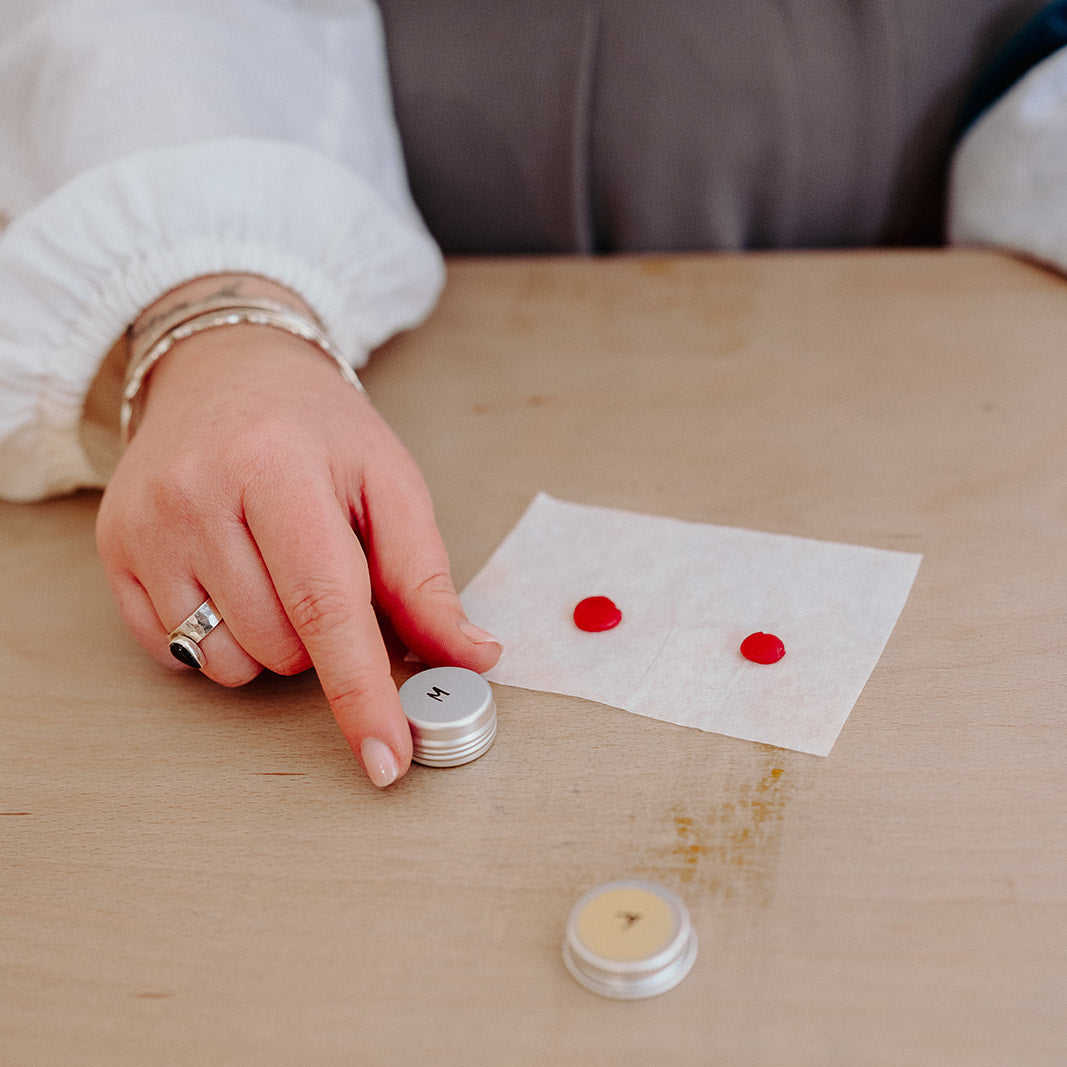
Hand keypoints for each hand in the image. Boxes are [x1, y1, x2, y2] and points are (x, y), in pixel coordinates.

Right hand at [96, 278, 499, 787]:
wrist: (224, 369)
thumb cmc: (316, 428)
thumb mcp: (388, 482)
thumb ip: (425, 577)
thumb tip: (471, 659)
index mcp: (277, 468)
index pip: (326, 604)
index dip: (361, 691)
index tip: (386, 758)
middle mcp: (197, 497)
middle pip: (283, 644)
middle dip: (325, 636)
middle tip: (323, 565)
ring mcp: (145, 529)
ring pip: (230, 663)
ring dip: (273, 642)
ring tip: (275, 566)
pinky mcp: (115, 553)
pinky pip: (176, 655)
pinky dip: (221, 642)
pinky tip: (231, 579)